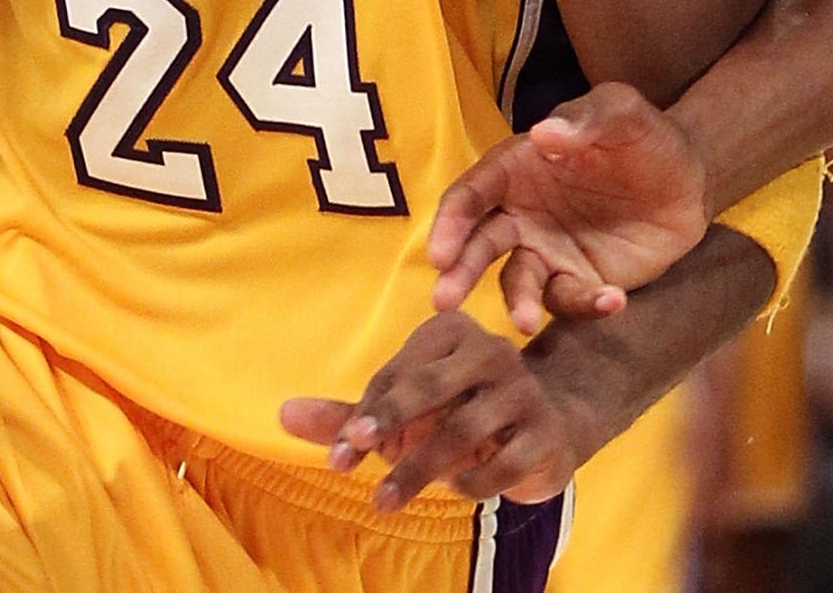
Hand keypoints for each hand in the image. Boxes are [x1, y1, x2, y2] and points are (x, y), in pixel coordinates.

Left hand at [278, 311, 593, 512]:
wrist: (550, 424)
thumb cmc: (458, 412)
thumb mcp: (405, 412)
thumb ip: (348, 416)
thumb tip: (282, 415)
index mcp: (452, 332)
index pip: (399, 372)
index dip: (365, 415)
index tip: (337, 456)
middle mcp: (490, 352)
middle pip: (428, 388)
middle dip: (385, 422)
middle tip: (348, 457)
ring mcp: (522, 392)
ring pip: (461, 432)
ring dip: (417, 470)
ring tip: (383, 500)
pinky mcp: (545, 433)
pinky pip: (501, 466)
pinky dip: (470, 484)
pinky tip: (456, 489)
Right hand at [429, 82, 712, 334]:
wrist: (691, 178)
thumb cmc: (643, 136)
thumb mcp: (621, 111)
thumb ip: (585, 118)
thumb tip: (544, 134)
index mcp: (515, 169)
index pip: (471, 196)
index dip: (452, 223)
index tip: (441, 252)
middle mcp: (521, 215)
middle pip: (479, 246)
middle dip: (459, 273)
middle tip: (444, 302)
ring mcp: (548, 252)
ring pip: (518, 282)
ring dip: (517, 302)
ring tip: (525, 321)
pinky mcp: (580, 281)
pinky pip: (570, 299)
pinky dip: (585, 305)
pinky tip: (613, 299)